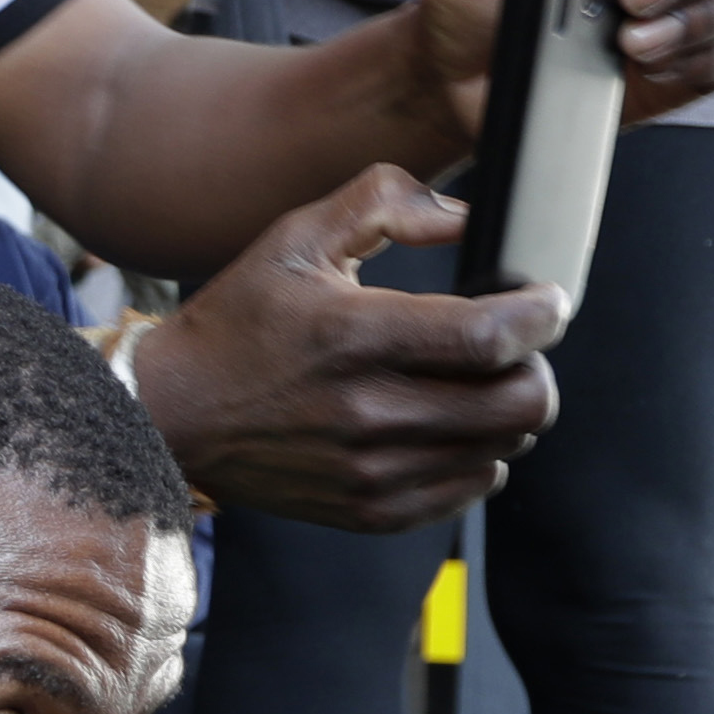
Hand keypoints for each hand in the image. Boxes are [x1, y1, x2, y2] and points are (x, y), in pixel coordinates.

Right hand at [130, 164, 559, 528]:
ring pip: (505, 446)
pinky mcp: (369, 509)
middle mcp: (365, 411)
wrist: (169, 417)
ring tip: (467, 386)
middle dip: (534, 367)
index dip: (542, 315)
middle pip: (520, 403)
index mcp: (352, 335)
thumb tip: (466, 218)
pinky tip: (441, 428)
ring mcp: (369, 470)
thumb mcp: (294, 240)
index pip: (493, 337)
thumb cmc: (236, 324)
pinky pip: (472, 488)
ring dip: (503, 411)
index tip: (544, 301)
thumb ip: (383, 204)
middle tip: (510, 349)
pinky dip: (476, 456)